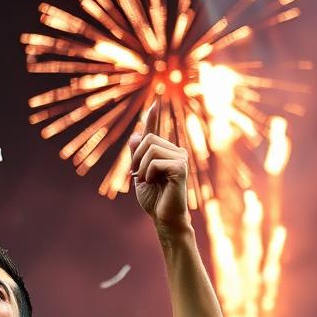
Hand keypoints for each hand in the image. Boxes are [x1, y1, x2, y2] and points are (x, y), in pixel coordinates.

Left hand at [127, 102, 190, 228]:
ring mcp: (180, 158)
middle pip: (149, 138)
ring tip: (146, 180)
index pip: (156, 130)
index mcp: (166, 152)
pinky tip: (154, 182)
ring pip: (151, 148)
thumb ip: (137, 156)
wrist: (164, 218)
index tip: (157, 98)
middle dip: (136, 157)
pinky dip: (148, 173)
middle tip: (137, 175)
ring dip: (141, 167)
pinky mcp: (180, 167)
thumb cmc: (153, 199)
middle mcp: (176, 151)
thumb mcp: (140, 174)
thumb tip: (136, 135)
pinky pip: (155, 161)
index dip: (154, 115)